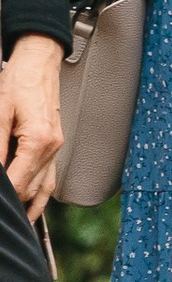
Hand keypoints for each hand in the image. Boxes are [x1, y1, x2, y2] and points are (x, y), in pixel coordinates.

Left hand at [0, 36, 63, 219]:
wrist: (39, 62)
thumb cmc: (19, 82)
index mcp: (39, 141)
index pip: (17, 184)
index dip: (2, 197)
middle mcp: (52, 147)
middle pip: (29, 191)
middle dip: (11, 203)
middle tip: (0, 210)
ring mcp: (57, 147)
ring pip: (42, 190)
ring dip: (27, 206)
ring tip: (12, 220)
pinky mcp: (55, 144)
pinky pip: (50, 179)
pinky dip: (40, 196)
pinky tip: (31, 206)